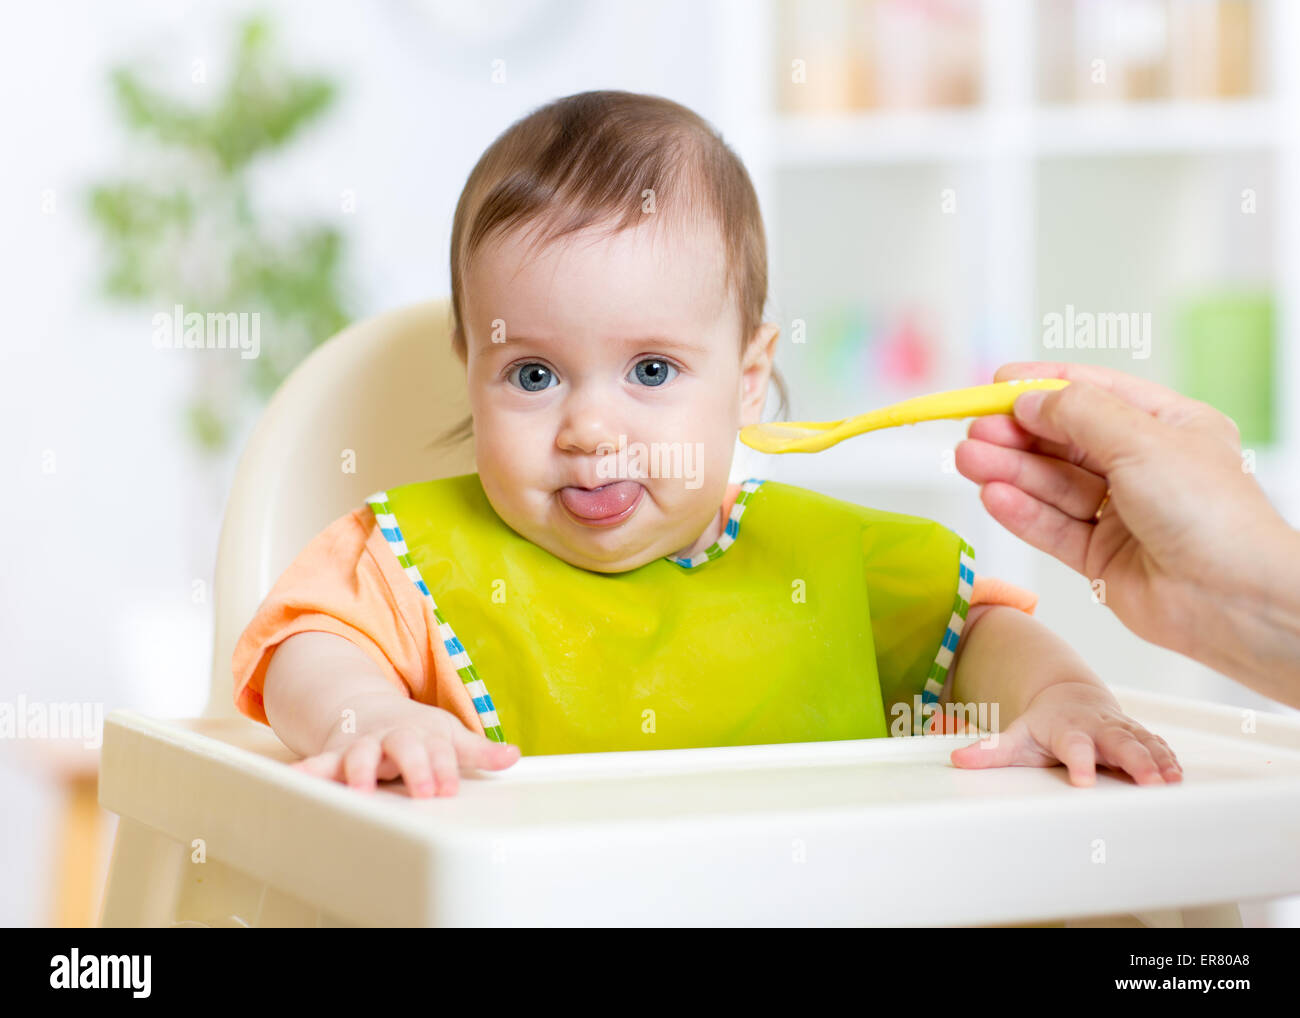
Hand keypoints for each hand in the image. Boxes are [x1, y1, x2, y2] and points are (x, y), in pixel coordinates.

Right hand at [290, 690, 519, 797]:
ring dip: (359, 771)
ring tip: (359, 790)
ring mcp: (364, 746)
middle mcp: (393, 738)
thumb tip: (513, 757)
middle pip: (405, 748)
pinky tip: (295, 781)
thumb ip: (479, 751)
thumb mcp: (450, 735)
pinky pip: (318, 764)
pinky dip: (307, 772)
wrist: (372, 709)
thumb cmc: (417, 731)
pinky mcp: (337, 757)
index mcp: (423, 733)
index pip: (439, 750)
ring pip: (360, 755)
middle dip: (415, 767)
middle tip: (424, 790)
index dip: (444, 767)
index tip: (449, 787)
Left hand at [948, 681, 1182, 786]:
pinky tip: (1179, 776)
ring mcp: (1119, 729)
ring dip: (1158, 761)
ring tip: (1171, 782)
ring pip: (1142, 742)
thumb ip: (990, 751)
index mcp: (1066, 728)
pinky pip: (1155, 745)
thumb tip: (957, 761)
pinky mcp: (1136, 735)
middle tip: (1148, 782)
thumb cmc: (1043, 723)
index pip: (1073, 745)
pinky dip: (1168, 758)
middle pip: (1117, 742)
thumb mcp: (1016, 736)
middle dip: (1134, 760)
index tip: (1083, 779)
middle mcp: (1096, 727)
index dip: (1079, 760)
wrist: (1067, 696)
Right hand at [954, 361, 1299, 698]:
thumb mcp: (1142, 441)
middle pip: (1064, 443)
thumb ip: (1079, 414)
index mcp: (1168, 427)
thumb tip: (1030, 399)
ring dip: (1009, 472)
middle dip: (1017, 435)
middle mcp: (1144, 468)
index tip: (994, 384)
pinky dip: (1021, 512)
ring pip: (1052, 486)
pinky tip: (992, 495)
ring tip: (968, 460)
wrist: (1236, 602)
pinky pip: (1053, 528)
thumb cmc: (1211, 514)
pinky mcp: (1101, 559)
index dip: (1042, 387)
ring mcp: (1122, 515)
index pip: (1094, 395)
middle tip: (974, 430)